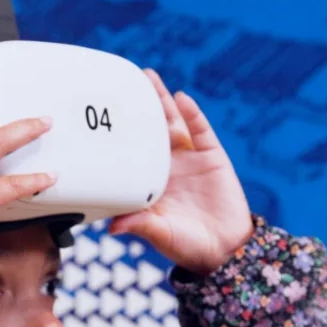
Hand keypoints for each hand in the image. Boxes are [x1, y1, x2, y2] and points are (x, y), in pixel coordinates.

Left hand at [108, 69, 253, 275]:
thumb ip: (138, 225)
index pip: (130, 154)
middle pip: (149, 130)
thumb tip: (112, 228)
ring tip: (148, 78)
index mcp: (148, 183)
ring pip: (173, 124)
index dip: (118, 136)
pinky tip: (182, 99)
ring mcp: (189, 160)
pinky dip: (192, 114)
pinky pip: (201, 131)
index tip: (101, 117)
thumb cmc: (186, 246)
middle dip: (138, 107)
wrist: (225, 249)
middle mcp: (166, 167)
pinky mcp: (212, 157)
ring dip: (162, 102)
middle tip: (123, 82)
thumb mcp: (159, 234)